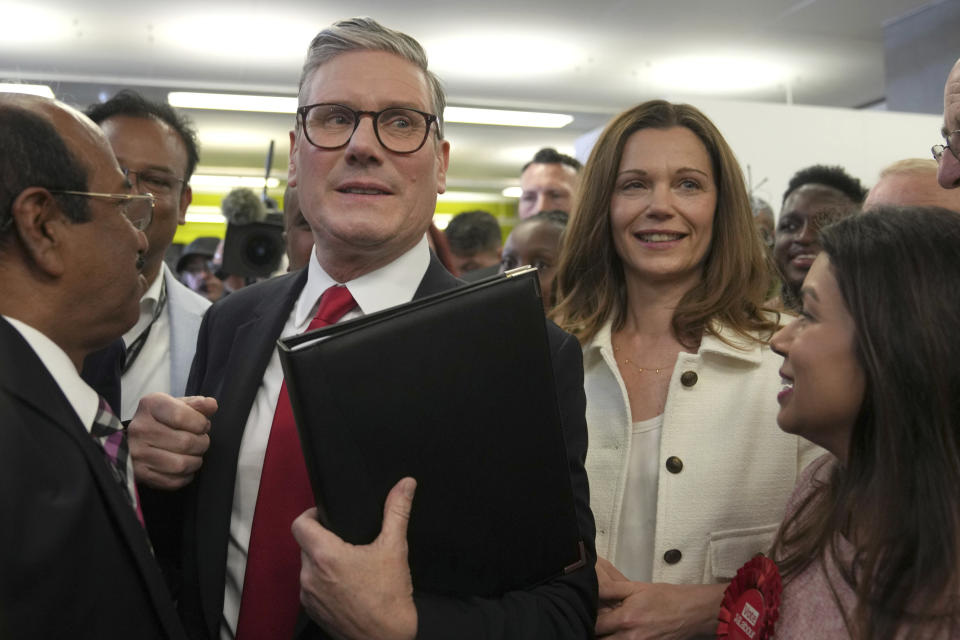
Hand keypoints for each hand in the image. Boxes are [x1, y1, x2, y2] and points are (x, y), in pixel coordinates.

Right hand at [128, 393, 215, 488]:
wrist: (135, 440)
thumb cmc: (162, 420)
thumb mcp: (177, 405)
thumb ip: (197, 404)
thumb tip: (211, 405)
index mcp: (151, 405)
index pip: (181, 416)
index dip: (200, 423)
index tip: (202, 425)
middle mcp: (140, 429)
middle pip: (186, 442)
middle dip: (202, 443)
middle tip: (200, 441)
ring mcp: (138, 453)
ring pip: (181, 464)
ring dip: (196, 461)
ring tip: (194, 453)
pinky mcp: (140, 474)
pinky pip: (174, 481)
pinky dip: (186, 476)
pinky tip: (184, 465)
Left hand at [292, 477, 417, 639]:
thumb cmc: (390, 598)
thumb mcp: (396, 548)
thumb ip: (397, 511)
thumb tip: (406, 484)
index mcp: (325, 555)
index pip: (299, 524)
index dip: (311, 514)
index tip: (327, 515)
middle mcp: (310, 575)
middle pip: (305, 544)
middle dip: (322, 539)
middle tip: (347, 540)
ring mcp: (309, 596)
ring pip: (307, 567)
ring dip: (322, 562)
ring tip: (349, 563)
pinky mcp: (313, 611)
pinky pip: (311, 587)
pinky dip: (324, 582)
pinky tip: (346, 584)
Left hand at [595, 557, 723, 639]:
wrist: (692, 611)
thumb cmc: (665, 597)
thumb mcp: (636, 588)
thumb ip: (611, 589)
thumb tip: (592, 586)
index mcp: (626, 619)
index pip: (595, 625)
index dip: (587, 617)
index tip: (584, 610)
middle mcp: (630, 637)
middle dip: (594, 633)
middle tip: (592, 623)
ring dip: (605, 638)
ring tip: (605, 629)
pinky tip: (617, 635)